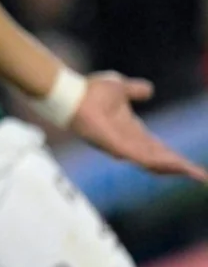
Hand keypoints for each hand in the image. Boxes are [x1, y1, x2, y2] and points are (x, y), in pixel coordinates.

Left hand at [69, 73, 207, 181]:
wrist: (71, 92)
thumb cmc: (90, 91)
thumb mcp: (121, 88)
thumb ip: (136, 90)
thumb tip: (149, 90)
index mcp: (131, 131)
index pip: (158, 148)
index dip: (175, 157)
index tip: (192, 167)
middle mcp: (128, 142)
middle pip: (159, 159)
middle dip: (179, 168)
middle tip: (201, 178)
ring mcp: (120, 146)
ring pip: (153, 162)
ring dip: (173, 167)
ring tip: (194, 174)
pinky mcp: (114, 146)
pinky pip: (139, 157)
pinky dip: (157, 161)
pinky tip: (173, 164)